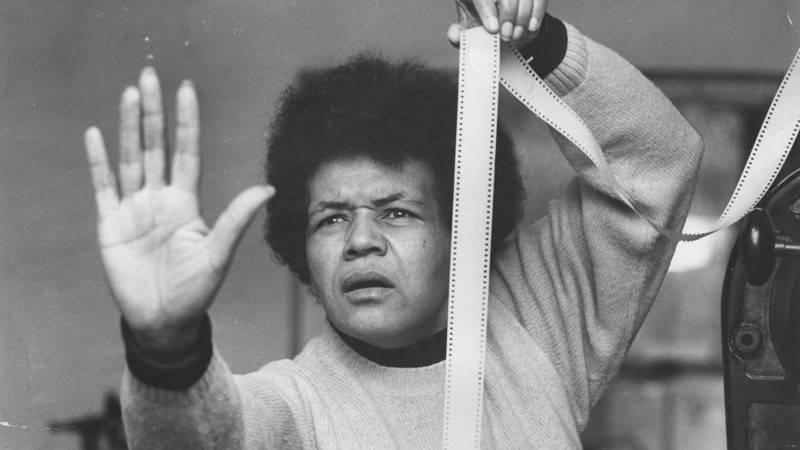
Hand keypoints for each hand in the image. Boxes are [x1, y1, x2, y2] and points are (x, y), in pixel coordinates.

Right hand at [85, 67, 273, 356]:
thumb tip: (267, 188)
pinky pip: (103, 187)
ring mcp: (133, 209)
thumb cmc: (196, 290)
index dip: (186, 122)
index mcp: (186, 203)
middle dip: (153, 112)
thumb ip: (237, 219)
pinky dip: (98, 161)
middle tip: (150, 75)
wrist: (164, 321)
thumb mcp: (219, 253)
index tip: (186, 89)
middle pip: (155, 146)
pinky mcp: (110, 225)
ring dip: (127, 127)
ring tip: (129, 93)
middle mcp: (159, 199)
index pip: (186, 152)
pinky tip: (96, 134)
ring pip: (130, 158)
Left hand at [447, 0, 547, 46]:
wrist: (501, 21)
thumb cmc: (481, 23)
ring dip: (522, 17)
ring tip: (516, 36)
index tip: (493, 29)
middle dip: (508, 16)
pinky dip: (537, 13)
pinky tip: (531, 27)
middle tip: (507, 36)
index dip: (487, 11)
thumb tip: (455, 35)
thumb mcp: (468, 29)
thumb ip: (458, 34)